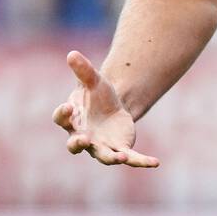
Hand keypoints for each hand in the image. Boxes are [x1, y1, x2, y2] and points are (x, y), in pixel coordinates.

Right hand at [52, 51, 159, 167]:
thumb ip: (83, 70)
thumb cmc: (98, 95)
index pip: (61, 119)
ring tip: (121, 156)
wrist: (115, 106)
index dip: (62, 114)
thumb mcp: (94, 80)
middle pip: (74, 145)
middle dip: (77, 143)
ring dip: (111, 157)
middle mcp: (83, 137)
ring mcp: (101, 146)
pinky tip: (155, 162)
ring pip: (103, 156)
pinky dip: (142, 161)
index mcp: (72, 120)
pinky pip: (131, 158)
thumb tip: (71, 53)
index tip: (68, 107)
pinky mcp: (120, 149)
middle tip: (83, 140)